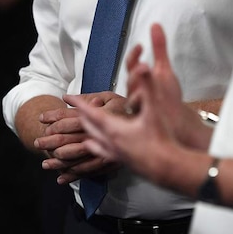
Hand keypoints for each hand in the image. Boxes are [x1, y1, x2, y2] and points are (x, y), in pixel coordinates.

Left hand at [37, 92, 124, 183]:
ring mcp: (108, 153)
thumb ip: (90, 97)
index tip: (42, 117)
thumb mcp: (112, 97)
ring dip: (59, 162)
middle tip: (38, 142)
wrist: (158, 132)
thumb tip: (67, 98)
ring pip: (78, 159)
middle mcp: (105, 136)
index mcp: (105, 117)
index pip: (74, 118)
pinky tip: (61, 178)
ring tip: (45, 163)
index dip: (56, 117)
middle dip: (52, 142)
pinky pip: (89, 171)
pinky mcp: (111, 164)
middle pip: (72, 140)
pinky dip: (73, 175)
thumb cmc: (133, 109)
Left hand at [67, 24, 185, 180]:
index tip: (66, 96)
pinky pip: (101, 154)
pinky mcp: (121, 161)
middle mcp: (110, 141)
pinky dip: (94, 147)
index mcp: (114, 127)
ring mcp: (114, 153)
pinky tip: (93, 147)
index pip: (89, 112)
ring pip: (92, 141)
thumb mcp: (153, 109)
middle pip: (87, 127)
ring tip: (79, 127)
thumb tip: (143, 67)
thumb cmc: (161, 138)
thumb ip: (147, 87)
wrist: (167, 166)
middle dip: (78, 117)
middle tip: (71, 108)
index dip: (78, 102)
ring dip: (84, 132)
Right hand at [124, 24, 188, 137]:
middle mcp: (135, 91)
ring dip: (139, 92)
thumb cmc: (165, 94)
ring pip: (134, 98)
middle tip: (144, 67)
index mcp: (138, 79)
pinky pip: (140, 115)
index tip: (140, 46)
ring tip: (146, 89)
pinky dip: (144, 110)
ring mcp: (139, 106)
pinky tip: (149, 106)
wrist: (174, 118)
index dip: (134, 55)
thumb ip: (159, 48)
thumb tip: (155, 25)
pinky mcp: (143, 120)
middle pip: (131, 81)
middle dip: (136, 74)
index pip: (131, 64)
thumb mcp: (163, 68)